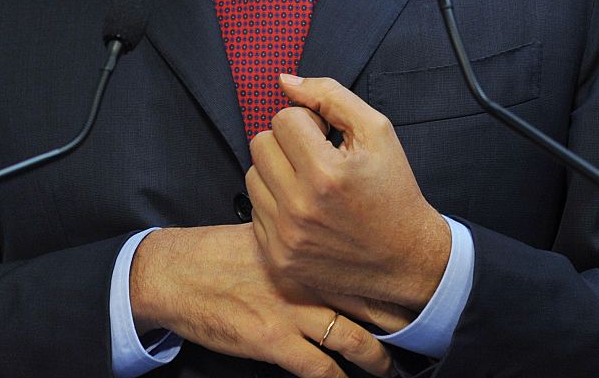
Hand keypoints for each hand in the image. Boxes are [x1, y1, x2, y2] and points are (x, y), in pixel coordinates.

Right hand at [130, 223, 394, 377]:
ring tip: (390, 367)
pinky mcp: (273, 341)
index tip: (412, 289)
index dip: (389, 279)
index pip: (358, 262)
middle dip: (397, 319)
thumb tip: (326, 249)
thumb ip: (298, 245)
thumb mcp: (262, 234)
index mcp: (303, 246)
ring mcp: (291, 310)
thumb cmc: (214, 255)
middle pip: (367, 300)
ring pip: (353, 339)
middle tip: (423, 331)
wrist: (175, 274)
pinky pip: (321, 369)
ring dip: (378, 358)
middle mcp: (304, 276)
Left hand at [246, 75, 451, 310]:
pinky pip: (255, 211)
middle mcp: (300, 208)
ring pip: (253, 176)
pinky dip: (276, 205)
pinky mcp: (278, 259)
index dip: (309, 123)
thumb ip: (330, 97)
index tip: (329, 139)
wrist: (406, 259)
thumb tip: (284, 81)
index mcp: (326, 173)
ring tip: (311, 185)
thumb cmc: (392, 191)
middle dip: (288, 144)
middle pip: (261, 144)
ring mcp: (286, 238)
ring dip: (278, 173)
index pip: (284, 119)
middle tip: (318, 159)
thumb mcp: (376, 132)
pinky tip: (307, 211)